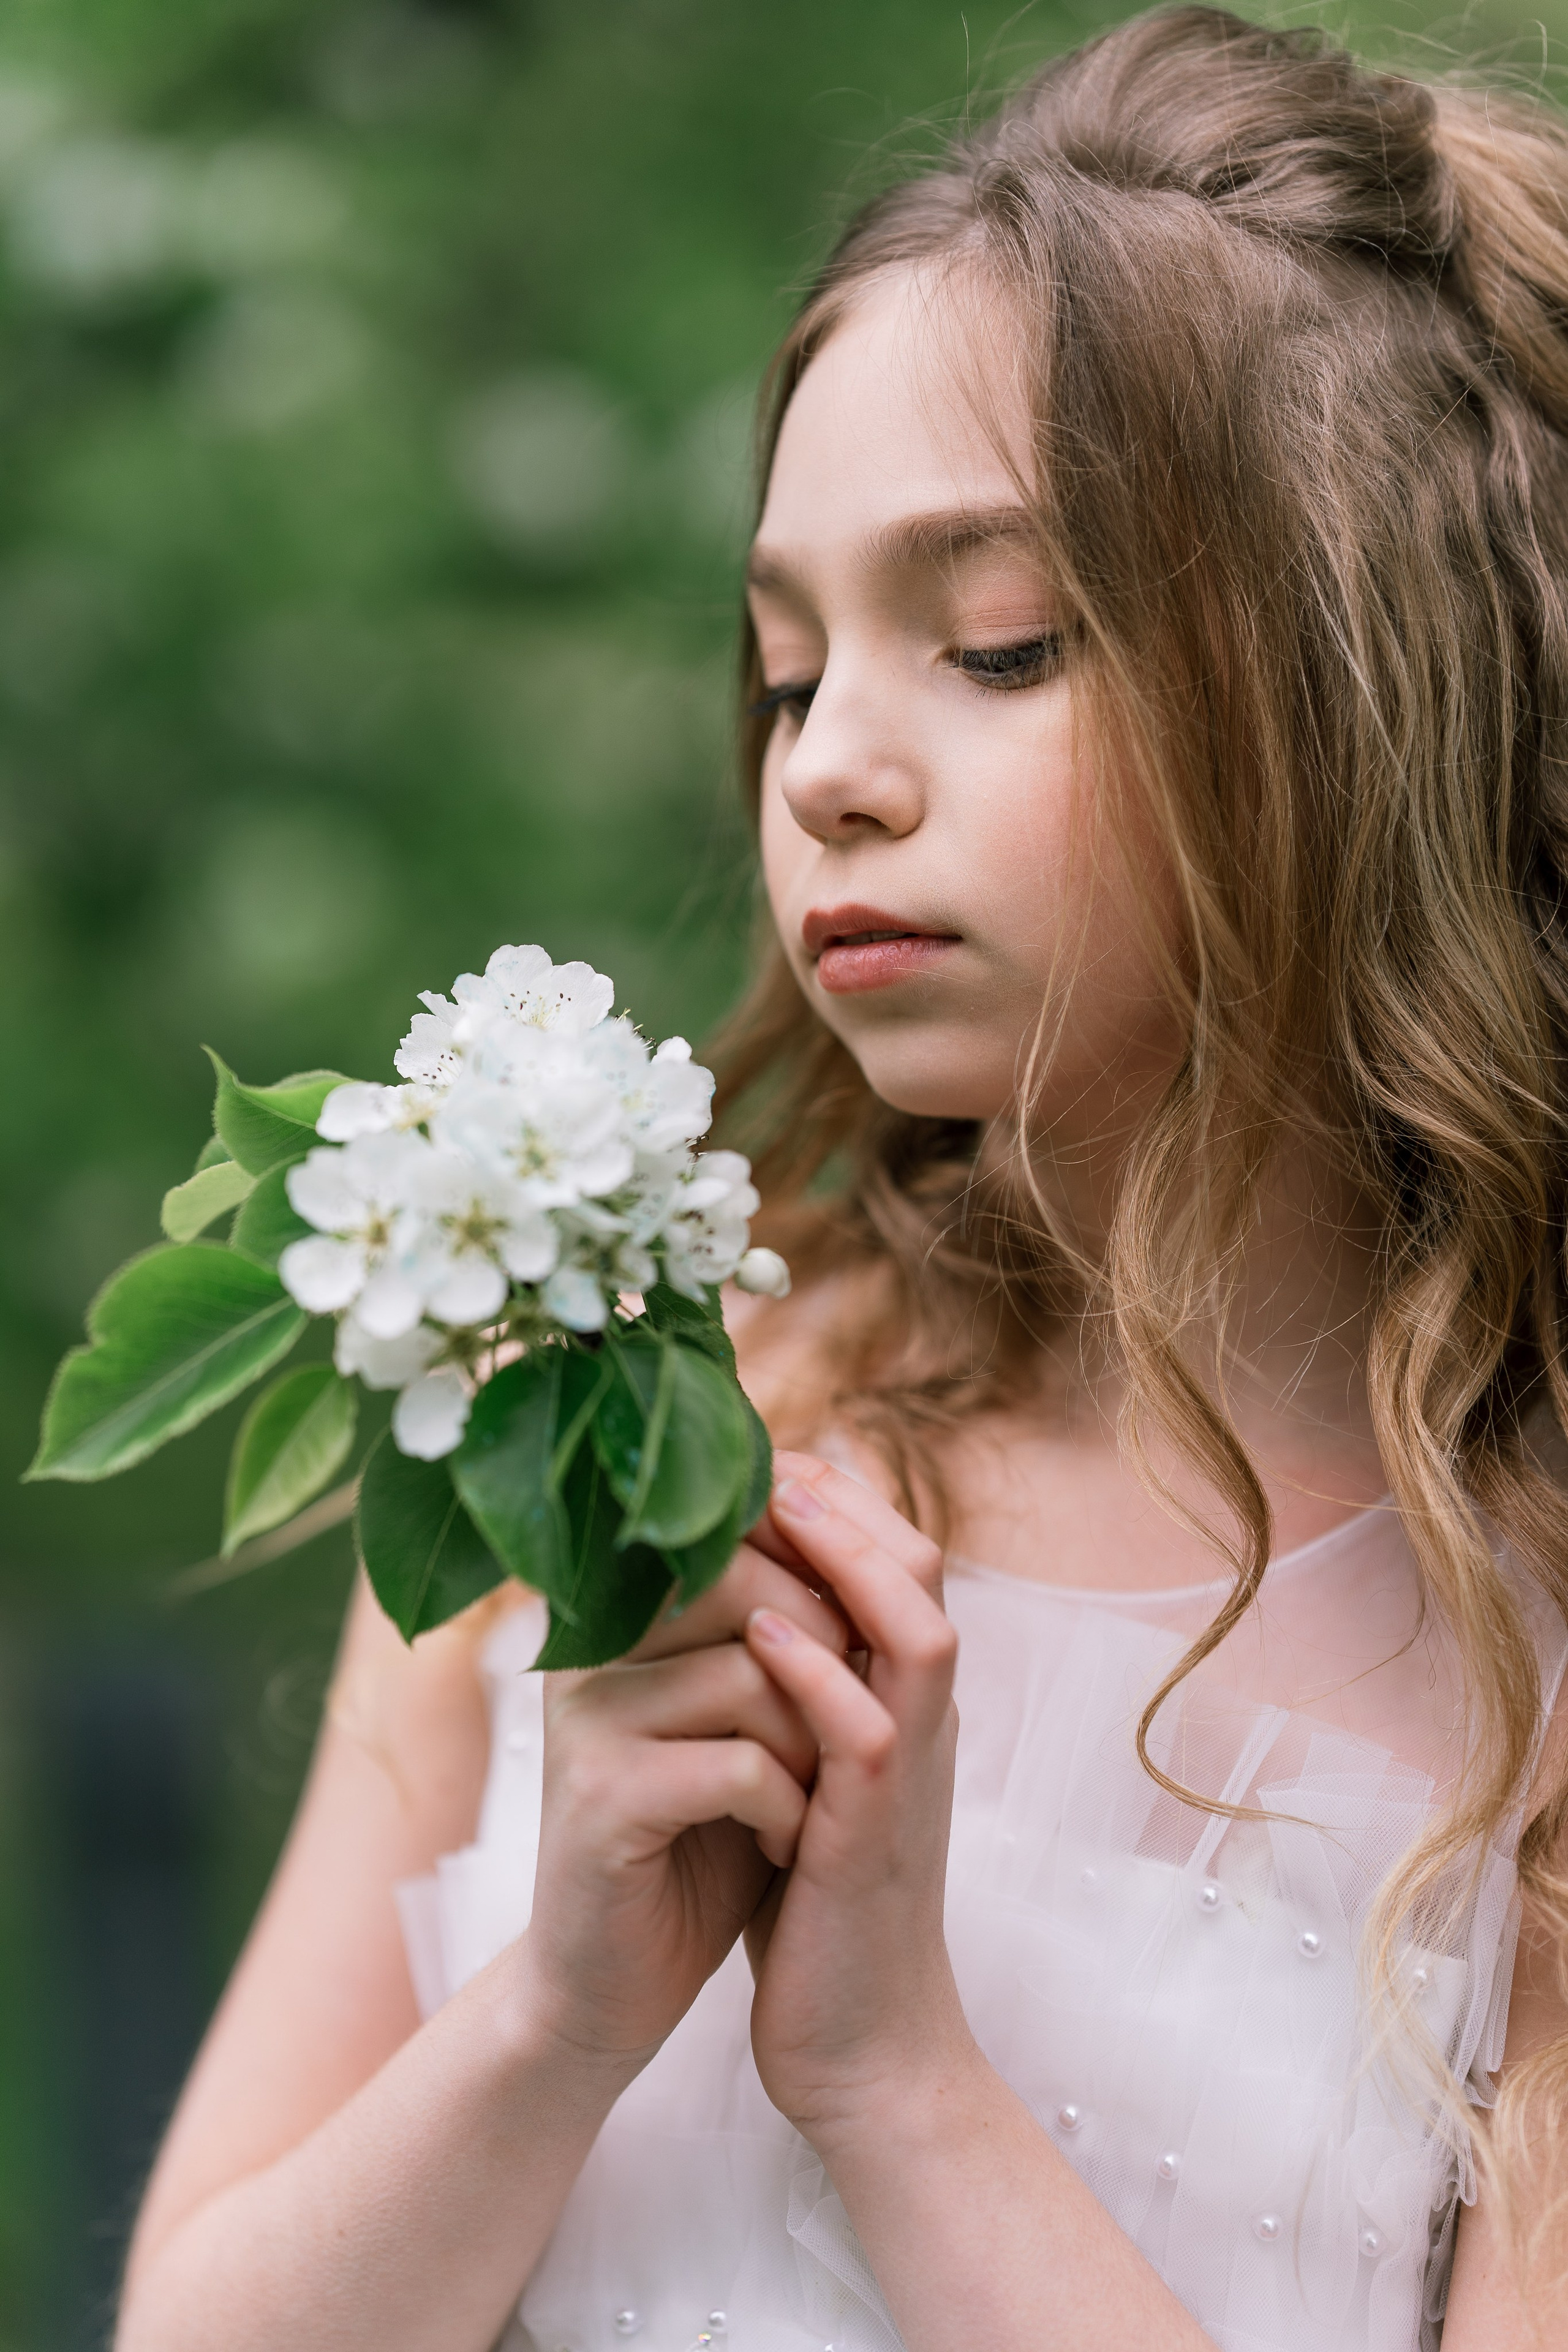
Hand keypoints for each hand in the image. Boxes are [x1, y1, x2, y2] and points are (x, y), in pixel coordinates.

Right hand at [516, 1540, 848, 2077]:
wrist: (616, 1987)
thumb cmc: (700, 1844)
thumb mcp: (754, 1724)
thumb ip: (790, 1629)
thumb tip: (873, 1527)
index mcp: (625, 1612)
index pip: (731, 1526)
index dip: (819, 1565)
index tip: (857, 1642)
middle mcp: (595, 1644)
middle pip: (743, 1580)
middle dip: (830, 1653)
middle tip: (844, 1733)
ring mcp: (588, 1714)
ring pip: (753, 1672)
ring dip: (816, 1744)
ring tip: (813, 1797)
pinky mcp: (598, 1793)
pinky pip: (739, 1764)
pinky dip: (789, 1809)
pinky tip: (782, 1845)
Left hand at [739, 1453, 977, 2151]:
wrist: (858, 2052)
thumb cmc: (815, 1911)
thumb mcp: (807, 1777)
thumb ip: (795, 1700)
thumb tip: (731, 1614)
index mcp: (899, 1706)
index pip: (895, 1564)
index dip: (835, 1501)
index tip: (760, 1463)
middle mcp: (919, 1724)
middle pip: (921, 1570)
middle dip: (846, 1504)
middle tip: (769, 1459)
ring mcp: (910, 1777)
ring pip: (918, 1629)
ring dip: (849, 1562)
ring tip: (777, 1512)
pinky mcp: (876, 1837)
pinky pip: (869, 1731)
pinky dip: (820, 1675)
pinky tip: (763, 1638)